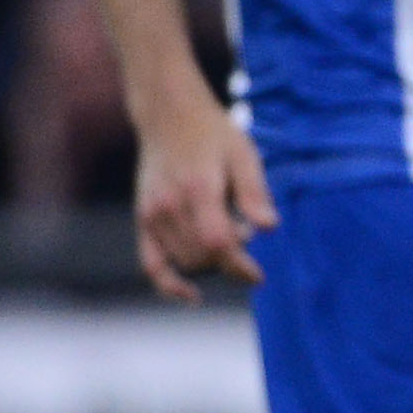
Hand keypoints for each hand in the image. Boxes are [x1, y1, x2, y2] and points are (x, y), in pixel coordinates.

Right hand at [133, 92, 273, 302]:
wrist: (170, 117)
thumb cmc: (214, 135)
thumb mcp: (244, 155)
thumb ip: (255, 193)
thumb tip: (269, 228)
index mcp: (198, 190)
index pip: (218, 243)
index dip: (239, 266)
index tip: (258, 277)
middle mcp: (169, 206)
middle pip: (202, 257)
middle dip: (230, 261)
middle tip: (244, 235)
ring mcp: (152, 214)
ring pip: (184, 262)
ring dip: (209, 264)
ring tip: (225, 235)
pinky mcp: (143, 218)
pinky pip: (150, 262)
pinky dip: (169, 283)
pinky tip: (191, 295)